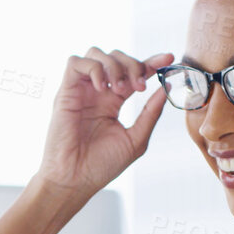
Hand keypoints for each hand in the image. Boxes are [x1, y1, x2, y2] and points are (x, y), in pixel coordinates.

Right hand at [34, 47, 174, 196]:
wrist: (75, 180)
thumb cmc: (101, 166)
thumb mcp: (136, 139)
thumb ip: (150, 113)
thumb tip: (166, 88)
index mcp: (113, 102)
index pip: (133, 73)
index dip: (151, 62)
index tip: (168, 58)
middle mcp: (97, 93)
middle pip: (116, 57)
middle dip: (133, 64)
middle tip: (138, 87)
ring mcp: (81, 91)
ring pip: (96, 53)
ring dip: (113, 65)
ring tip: (119, 89)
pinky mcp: (65, 92)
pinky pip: (75, 63)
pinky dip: (93, 68)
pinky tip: (102, 88)